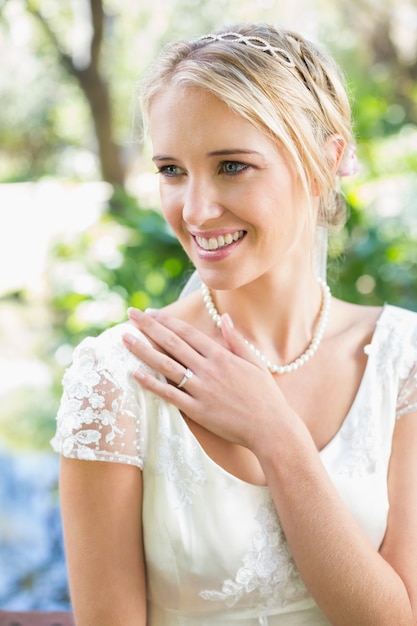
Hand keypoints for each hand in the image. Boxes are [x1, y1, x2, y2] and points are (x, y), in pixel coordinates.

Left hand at [122, 308, 293, 449]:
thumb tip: (225, 318)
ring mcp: (201, 390)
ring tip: (125, 338)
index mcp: (222, 356)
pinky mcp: (197, 411)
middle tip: (130, 314)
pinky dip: (151, 383)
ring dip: (143, 350)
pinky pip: (169, 395)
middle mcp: (209, 369)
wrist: (271, 427)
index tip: (150, 312)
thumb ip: (237, 340)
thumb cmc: (265, 395)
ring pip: (166, 365)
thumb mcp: (255, 362)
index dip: (167, 321)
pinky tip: (134, 373)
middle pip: (172, 343)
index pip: (188, 333)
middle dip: (149, 326)